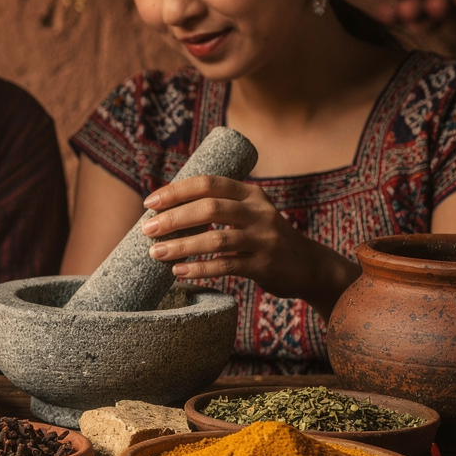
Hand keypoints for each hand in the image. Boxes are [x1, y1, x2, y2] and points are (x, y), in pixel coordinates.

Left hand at [141, 175, 357, 309]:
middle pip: (210, 208)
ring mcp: (264, 238)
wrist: (308, 266)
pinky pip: (227, 265)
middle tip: (147, 230)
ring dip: (182, 246)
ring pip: (216, 239)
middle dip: (174, 218)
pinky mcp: (265, 264)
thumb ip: (218, 207)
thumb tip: (164, 210)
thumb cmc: (264, 238)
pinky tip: (179, 271)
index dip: (176, 191)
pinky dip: (200, 269)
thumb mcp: (248, 214)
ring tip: (156, 253)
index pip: (208, 183)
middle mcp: (259, 211)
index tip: (149, 203)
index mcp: (250, 193)